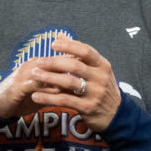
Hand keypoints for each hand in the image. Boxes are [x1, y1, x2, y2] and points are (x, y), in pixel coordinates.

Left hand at [0, 36, 120, 131]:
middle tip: (38, 61)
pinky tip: (35, 96)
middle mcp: (100, 78)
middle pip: (74, 65)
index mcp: (102, 65)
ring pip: (69, 82)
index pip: (86, 51)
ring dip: (49, 78)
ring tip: (34, 75)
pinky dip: (48, 98)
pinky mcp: (87, 107)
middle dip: (54, 62)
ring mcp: (95, 93)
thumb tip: (60, 36)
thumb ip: (79, 54)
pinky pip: (64, 100)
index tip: (52, 44)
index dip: (69, 46)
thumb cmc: (101, 88)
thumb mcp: (96, 70)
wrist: (116, 115)